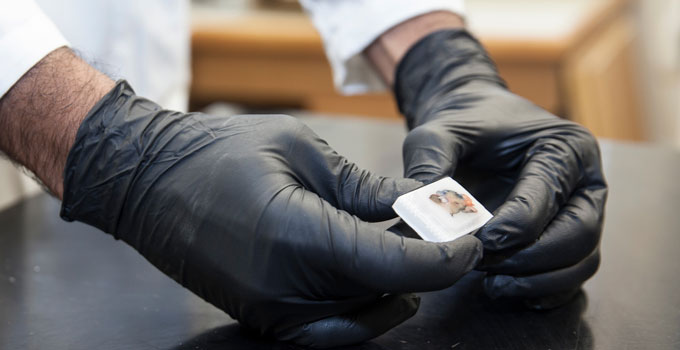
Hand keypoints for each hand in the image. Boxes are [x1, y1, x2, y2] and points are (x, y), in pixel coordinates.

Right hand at [60, 81, 482, 346]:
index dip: (442, 259)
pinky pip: (328, 331)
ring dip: (398, 293)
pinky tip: (375, 281)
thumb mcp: (299, 149)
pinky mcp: (261, 317)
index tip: (470, 243)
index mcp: (295, 235)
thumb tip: (415, 204)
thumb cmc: (219, 154)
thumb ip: (363, 187)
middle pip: (382, 296)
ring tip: (414, 256)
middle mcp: (284, 287)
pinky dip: (363, 312)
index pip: (392, 265)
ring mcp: (269, 311)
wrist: (148, 183)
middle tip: (446, 239)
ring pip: (360, 321)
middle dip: (425, 272)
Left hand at [394, 30, 606, 308]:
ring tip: (492, 283)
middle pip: (579, 234)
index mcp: (565, 146)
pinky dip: (543, 291)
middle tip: (485, 265)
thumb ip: (429, 161)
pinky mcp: (570, 240)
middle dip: (531, 258)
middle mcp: (584, 181)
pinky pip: (571, 276)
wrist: (475, 130)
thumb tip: (417, 206)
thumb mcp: (439, 133)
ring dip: (538, 281)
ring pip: (581, 260)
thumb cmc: (464, 128)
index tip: (481, 240)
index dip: (517, 224)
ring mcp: (583, 213)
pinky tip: (505, 289)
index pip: (551, 193)